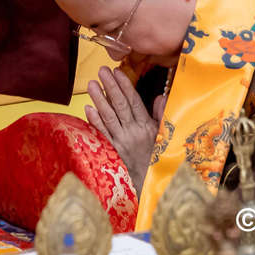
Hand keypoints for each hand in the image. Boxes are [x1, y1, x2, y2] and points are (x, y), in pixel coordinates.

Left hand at [85, 67, 163, 188]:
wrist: (152, 183)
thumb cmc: (160, 157)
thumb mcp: (166, 135)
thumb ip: (162, 115)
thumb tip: (160, 96)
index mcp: (147, 126)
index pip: (134, 101)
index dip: (125, 85)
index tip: (117, 72)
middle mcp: (133, 132)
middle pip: (119, 105)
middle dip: (110, 86)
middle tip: (101, 71)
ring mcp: (121, 141)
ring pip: (108, 116)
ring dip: (99, 99)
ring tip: (92, 84)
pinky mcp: (113, 150)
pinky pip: (103, 133)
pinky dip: (95, 121)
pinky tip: (88, 108)